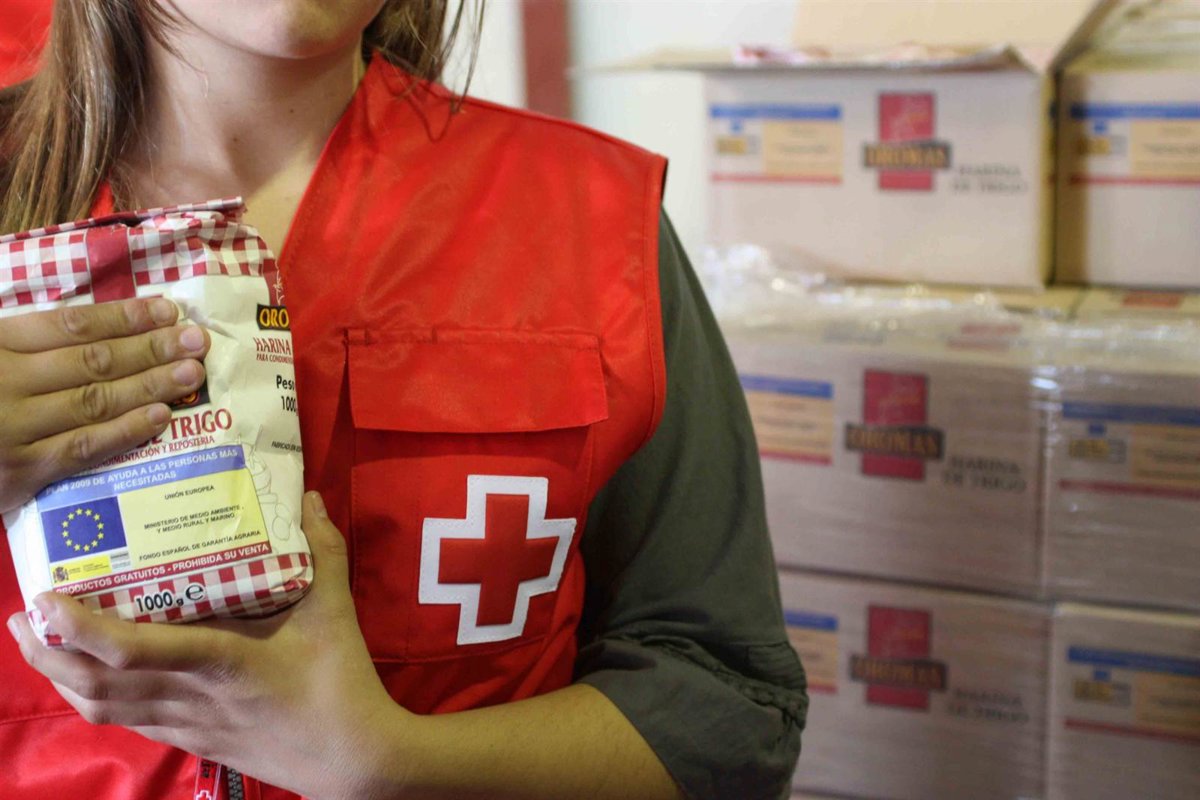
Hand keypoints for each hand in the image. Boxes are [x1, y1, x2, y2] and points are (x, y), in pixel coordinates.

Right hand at [0, 297, 209, 513]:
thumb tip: (88, 322)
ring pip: (94, 402)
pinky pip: (82, 449)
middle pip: (91, 361)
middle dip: (149, 348)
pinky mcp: (18, 474)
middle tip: (197, 338)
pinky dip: (125, 432)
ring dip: (148, 385)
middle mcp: (4, 382)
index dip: (122, 317)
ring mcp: (13, 430)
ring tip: (190, 372)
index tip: (166, 309)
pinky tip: (160, 416)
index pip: (68, 325)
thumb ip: (20, 337)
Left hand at [8, 493, 402, 799]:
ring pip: (103, 709)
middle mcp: (190, 696)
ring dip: (60, 677)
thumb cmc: (340, 682)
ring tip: (40, 643)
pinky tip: (89, 678)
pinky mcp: (191, 741)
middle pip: (95, 686)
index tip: (47, 599)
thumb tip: (312, 497)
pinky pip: (127, 721)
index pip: (133, 651)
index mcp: (220, 661)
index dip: (81, 629)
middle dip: (48, 653)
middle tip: (22, 615)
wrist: (352, 759)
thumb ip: (323, 552)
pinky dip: (94, 699)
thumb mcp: (335, 611)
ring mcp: (186, 724)